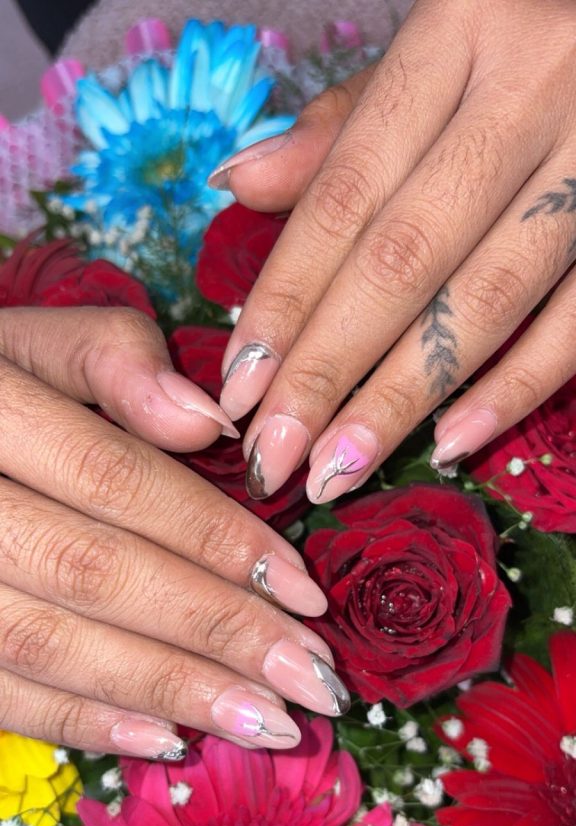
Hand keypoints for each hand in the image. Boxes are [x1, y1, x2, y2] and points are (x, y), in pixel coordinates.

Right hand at [0, 306, 344, 758]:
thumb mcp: (23, 342)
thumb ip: (110, 359)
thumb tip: (211, 425)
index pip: (112, 479)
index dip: (213, 537)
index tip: (304, 592)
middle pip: (93, 572)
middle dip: (213, 631)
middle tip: (312, 679)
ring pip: (47, 644)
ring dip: (166, 690)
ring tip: (267, 723)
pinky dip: (79, 724)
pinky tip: (165, 740)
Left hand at [214, 0, 575, 497]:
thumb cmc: (524, 36)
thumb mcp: (432, 48)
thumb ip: (343, 125)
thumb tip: (239, 185)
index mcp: (459, 30)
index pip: (347, 192)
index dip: (286, 298)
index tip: (238, 386)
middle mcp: (532, 89)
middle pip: (404, 258)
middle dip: (328, 370)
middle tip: (274, 455)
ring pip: (486, 299)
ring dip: (403, 398)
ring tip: (337, 469)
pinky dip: (515, 388)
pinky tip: (449, 445)